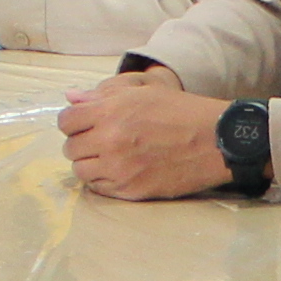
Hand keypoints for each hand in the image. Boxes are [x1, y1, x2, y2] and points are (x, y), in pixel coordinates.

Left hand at [55, 71, 239, 199]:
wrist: (214, 141)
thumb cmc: (180, 111)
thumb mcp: (143, 90)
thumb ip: (103, 94)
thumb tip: (71, 98)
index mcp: (110, 112)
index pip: (66, 121)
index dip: (75, 121)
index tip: (87, 123)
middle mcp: (109, 141)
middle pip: (71, 147)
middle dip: (82, 142)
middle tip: (101, 140)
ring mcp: (118, 169)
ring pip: (81, 170)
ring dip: (90, 162)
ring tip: (109, 156)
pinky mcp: (130, 190)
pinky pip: (98, 188)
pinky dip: (103, 179)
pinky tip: (119, 170)